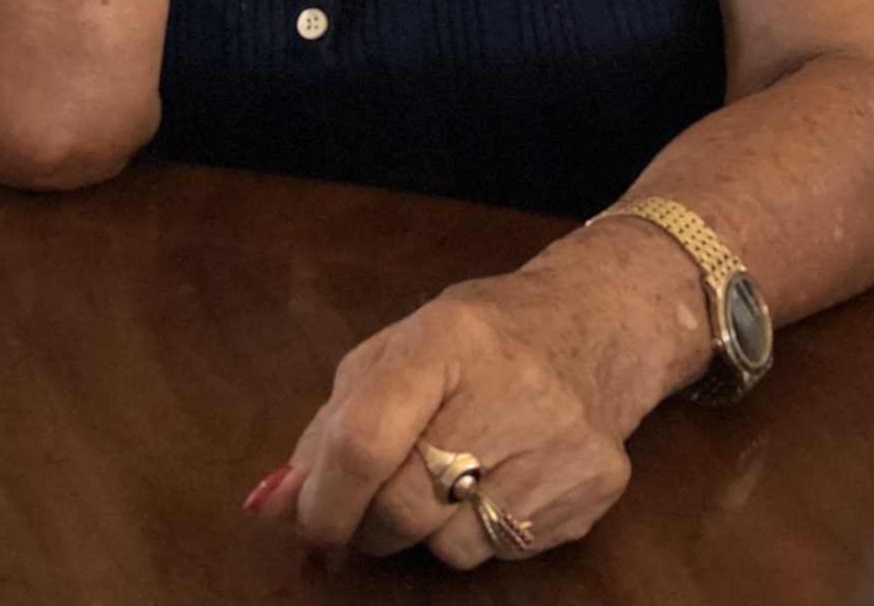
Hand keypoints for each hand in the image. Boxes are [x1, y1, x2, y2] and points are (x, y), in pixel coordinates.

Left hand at [246, 259, 667, 569]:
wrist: (602, 321)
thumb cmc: (484, 334)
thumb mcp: (401, 348)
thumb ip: (332, 423)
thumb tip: (271, 504)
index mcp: (448, 336)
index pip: (366, 437)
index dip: (323, 496)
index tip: (308, 520)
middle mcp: (511, 388)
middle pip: (402, 506)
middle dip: (367, 522)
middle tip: (371, 503)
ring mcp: (560, 444)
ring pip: (451, 545)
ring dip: (426, 530)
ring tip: (448, 477)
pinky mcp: (594, 491)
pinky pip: (505, 552)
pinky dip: (480, 533)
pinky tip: (497, 482)